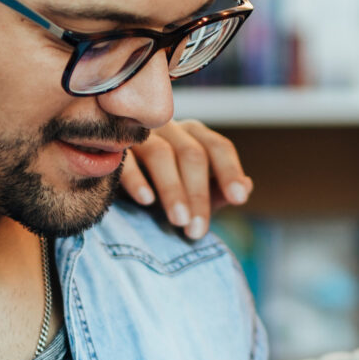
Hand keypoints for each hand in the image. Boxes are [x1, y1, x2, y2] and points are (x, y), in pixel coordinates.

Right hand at [120, 120, 250, 240]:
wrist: (112, 184)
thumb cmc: (158, 189)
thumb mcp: (189, 194)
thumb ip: (216, 192)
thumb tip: (248, 187)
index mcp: (193, 136)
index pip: (218, 148)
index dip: (230, 172)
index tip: (239, 199)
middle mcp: (169, 129)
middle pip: (192, 154)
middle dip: (198, 194)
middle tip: (198, 230)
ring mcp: (139, 134)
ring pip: (161, 154)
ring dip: (172, 189)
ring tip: (179, 221)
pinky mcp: (111, 147)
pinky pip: (126, 159)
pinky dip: (137, 179)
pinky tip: (146, 200)